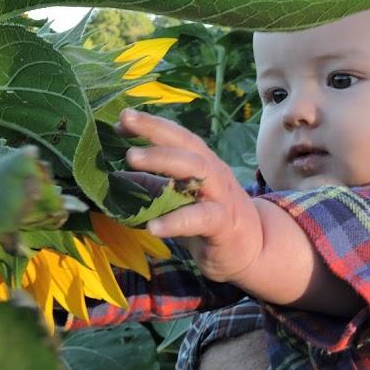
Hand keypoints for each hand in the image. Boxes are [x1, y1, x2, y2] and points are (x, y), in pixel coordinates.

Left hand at [119, 108, 263, 281]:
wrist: (255, 250)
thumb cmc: (210, 221)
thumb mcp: (178, 200)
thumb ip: (153, 187)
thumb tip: (115, 175)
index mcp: (202, 163)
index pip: (177, 136)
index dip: (151, 125)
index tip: (121, 120)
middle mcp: (213, 172)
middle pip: (186, 143)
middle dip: (155, 130)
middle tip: (124, 121)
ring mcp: (221, 196)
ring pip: (197, 169)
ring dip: (162, 160)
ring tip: (130, 158)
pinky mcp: (225, 225)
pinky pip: (201, 218)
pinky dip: (176, 221)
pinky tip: (152, 226)